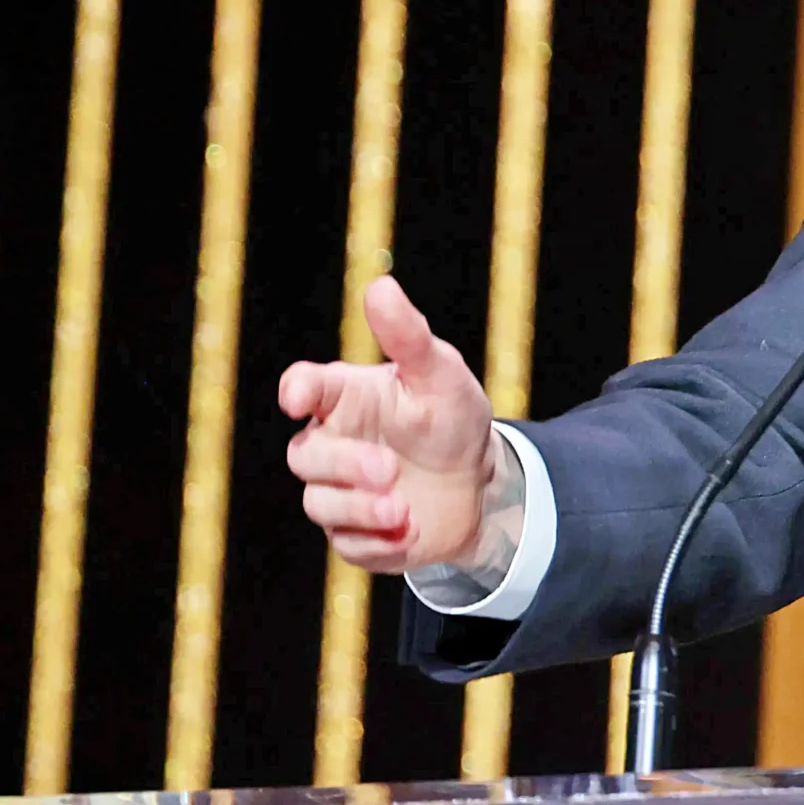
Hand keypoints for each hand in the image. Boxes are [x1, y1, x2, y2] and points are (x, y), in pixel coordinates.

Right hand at [279, 276, 502, 574]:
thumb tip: (380, 285)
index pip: (306, 386)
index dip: (297, 388)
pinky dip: (376, 541)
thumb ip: (409, 336)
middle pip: (304, 456)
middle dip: (343, 466)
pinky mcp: (354, 534)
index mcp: (345, 398)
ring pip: (319, 504)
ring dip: (360, 509)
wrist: (480, 481)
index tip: (299, 396)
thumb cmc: (451, 416)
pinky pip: (347, 543)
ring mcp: (338, 491)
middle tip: (389, 469)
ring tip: (403, 508)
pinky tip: (409, 530)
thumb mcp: (440, 373)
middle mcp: (332, 443)